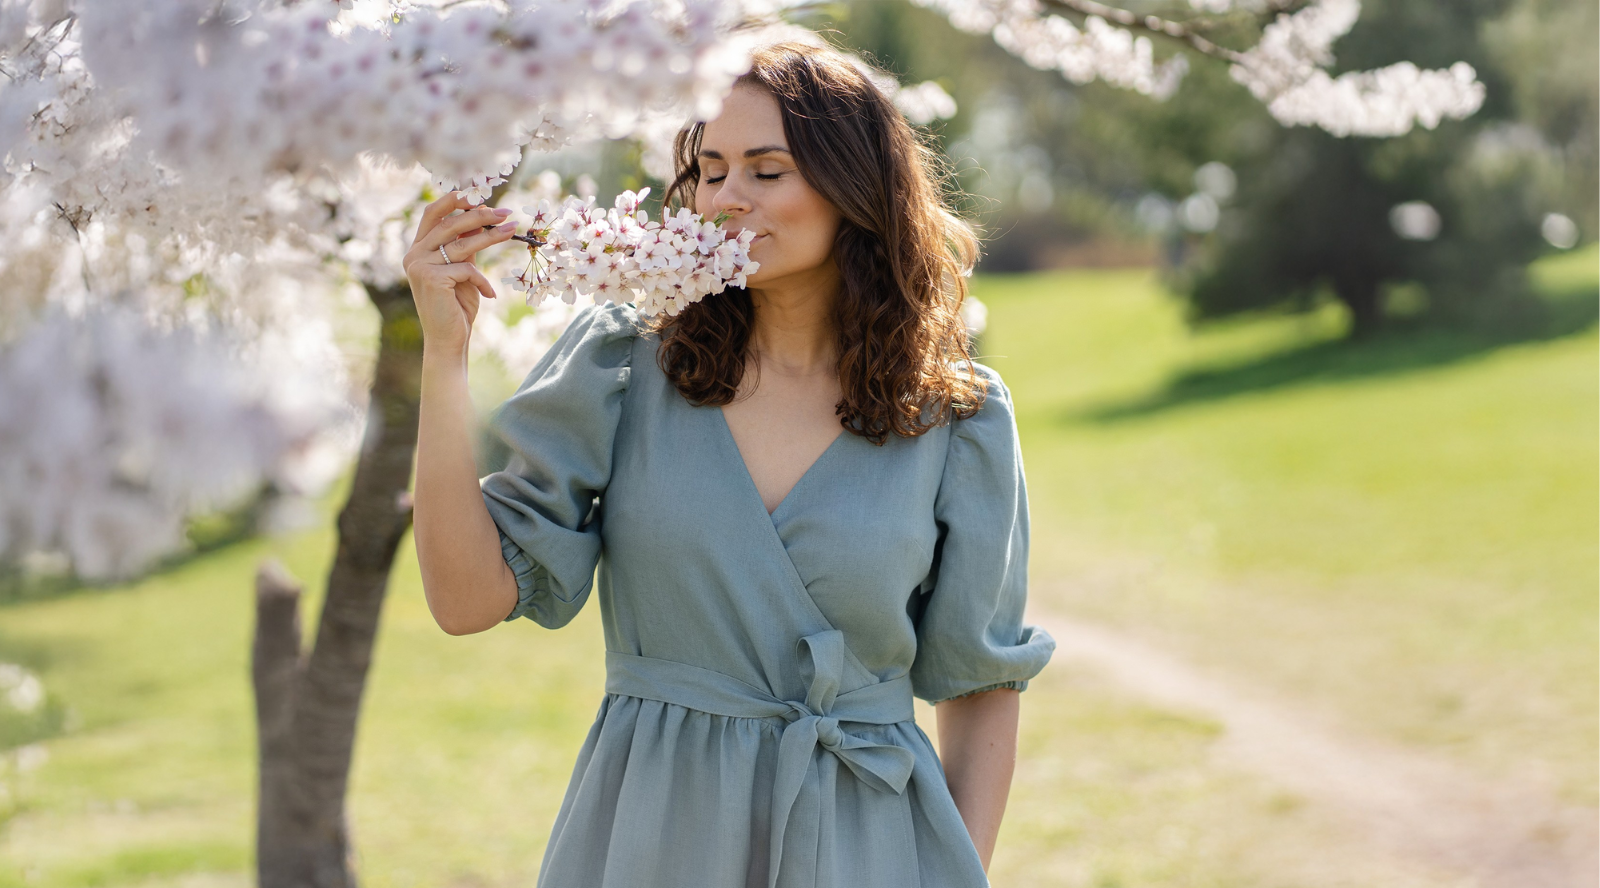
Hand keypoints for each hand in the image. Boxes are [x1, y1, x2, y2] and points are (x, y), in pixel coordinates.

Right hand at [402, 191, 519, 357]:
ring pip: (461, 243)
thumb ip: (465, 246)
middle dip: (480, 215)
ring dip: (491, 236)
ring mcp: (419, 266)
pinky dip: (482, 280)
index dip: (455, 200)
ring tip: (512, 230)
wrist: (448, 340)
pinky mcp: (431, 279)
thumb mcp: (462, 271)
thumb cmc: (457, 306)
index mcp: (418, 249)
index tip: (481, 197)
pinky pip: (466, 269)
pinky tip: (489, 294)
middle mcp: (414, 255)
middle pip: (450, 223)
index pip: (433, 214)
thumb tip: (481, 218)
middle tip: (506, 213)